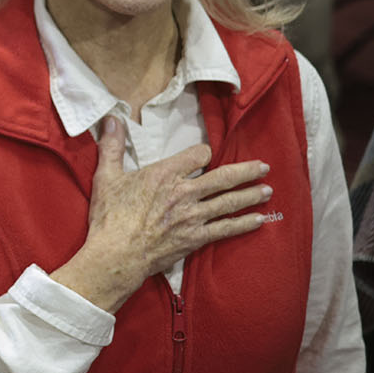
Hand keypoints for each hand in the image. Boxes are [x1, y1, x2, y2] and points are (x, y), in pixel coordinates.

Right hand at [55, 117, 271, 311]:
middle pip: (223, 177)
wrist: (117, 254)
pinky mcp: (196, 238)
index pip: (198, 154)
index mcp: (165, 173)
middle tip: (264, 167)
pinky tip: (258, 220)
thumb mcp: (106, 176)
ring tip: (268, 190)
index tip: (206, 154)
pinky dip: (244, 224)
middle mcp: (184, 192)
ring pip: (229, 202)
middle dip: (246, 172)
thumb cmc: (109, 216)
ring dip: (251, 195)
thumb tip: (110, 118)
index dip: (204, 152)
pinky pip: (226, 229)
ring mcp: (193, 216)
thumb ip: (111, 146)